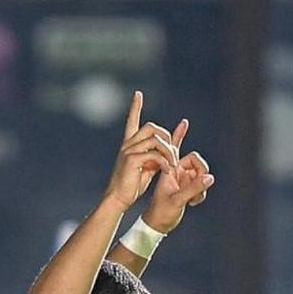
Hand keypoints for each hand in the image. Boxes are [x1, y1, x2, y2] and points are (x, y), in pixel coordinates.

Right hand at [104, 90, 178, 211]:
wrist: (118, 199)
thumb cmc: (132, 185)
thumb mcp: (148, 167)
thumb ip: (158, 155)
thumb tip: (168, 149)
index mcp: (130, 145)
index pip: (132, 121)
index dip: (135, 107)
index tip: (137, 94)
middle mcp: (128, 145)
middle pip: (151, 127)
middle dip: (166, 137)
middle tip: (173, 153)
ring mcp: (128, 151)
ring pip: (156, 140)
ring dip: (169, 152)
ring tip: (173, 165)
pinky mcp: (131, 160)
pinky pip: (154, 155)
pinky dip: (164, 162)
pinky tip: (167, 170)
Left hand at [142, 118, 214, 233]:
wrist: (157, 227)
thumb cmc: (161, 213)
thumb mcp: (177, 200)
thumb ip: (193, 188)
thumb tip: (209, 177)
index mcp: (169, 170)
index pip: (181, 152)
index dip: (180, 138)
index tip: (183, 122)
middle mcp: (176, 172)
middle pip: (197, 163)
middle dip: (200, 174)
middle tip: (198, 188)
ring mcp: (182, 180)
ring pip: (201, 174)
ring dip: (201, 186)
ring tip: (194, 200)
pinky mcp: (187, 188)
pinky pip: (201, 184)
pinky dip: (201, 193)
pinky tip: (194, 202)